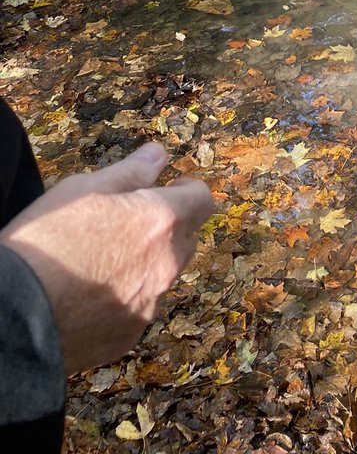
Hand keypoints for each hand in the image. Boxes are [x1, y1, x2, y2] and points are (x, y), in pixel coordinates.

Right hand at [0, 143, 213, 375]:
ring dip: (148, 264)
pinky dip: (124, 298)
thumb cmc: (47, 241)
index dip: (187, 190)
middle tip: (131, 223)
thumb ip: (131, 171)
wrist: (15, 313)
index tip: (169, 187)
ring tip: (103, 260)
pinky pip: (138, 309)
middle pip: (187, 239)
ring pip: (164, 276)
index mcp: (163, 221)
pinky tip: (89, 294)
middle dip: (169, 227)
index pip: (203, 200)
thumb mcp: (84, 189)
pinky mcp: (130, 336)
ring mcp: (150, 305)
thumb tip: (159, 154)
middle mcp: (167, 264)